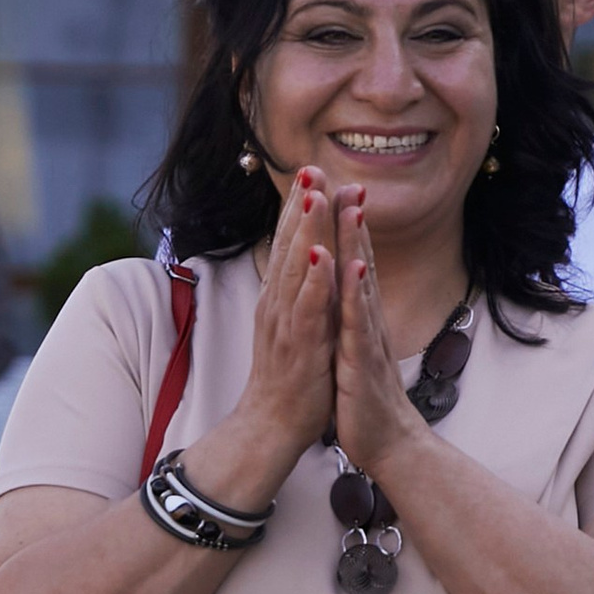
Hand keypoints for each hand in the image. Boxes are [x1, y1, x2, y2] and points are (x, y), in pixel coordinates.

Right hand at [207, 165, 336, 488]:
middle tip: (312, 167)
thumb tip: (311, 260)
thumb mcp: (296, 325)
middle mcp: (277, 303)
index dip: (300, 206)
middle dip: (301, 205)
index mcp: (280, 296)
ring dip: (305, 231)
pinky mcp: (298, 346)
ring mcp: (285, 323)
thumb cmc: (288, 376)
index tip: (313, 170)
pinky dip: (313, 282)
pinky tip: (322, 257)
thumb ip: (302, 292)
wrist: (270, 425)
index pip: (290, 243)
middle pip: (289, 245)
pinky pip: (306, 309)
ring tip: (314, 196)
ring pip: (295, 269)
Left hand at [330, 184, 426, 480]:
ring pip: (361, 286)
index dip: (347, 227)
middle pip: (361, 263)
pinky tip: (353, 270)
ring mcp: (368, 341)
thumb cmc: (369, 400)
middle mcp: (368, 322)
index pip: (355, 264)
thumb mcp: (357, 350)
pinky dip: (354, 297)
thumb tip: (351, 290)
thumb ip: (355, 318)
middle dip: (352, 221)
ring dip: (357, 246)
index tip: (338, 188)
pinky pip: (357, 327)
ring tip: (352, 208)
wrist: (390, 446)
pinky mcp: (363, 364)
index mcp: (361, 319)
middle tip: (345, 179)